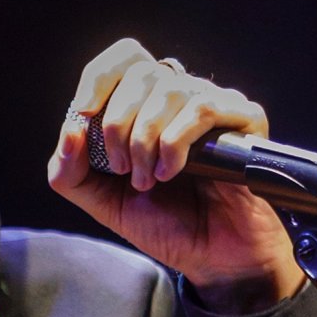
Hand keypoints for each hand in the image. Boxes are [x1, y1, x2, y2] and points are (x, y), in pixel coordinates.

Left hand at [47, 38, 301, 310]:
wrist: (213, 258)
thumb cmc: (166, 224)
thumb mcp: (103, 201)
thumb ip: (70, 172)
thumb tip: (70, 130)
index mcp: (149, 103)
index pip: (124, 58)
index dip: (97, 82)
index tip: (83, 117)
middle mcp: (183, 95)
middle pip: (141, 73)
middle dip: (117, 125)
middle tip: (122, 169)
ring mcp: (216, 104)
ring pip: (170, 89)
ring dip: (145, 140)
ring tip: (148, 180)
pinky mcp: (245, 120)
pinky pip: (204, 108)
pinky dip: (175, 142)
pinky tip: (172, 172)